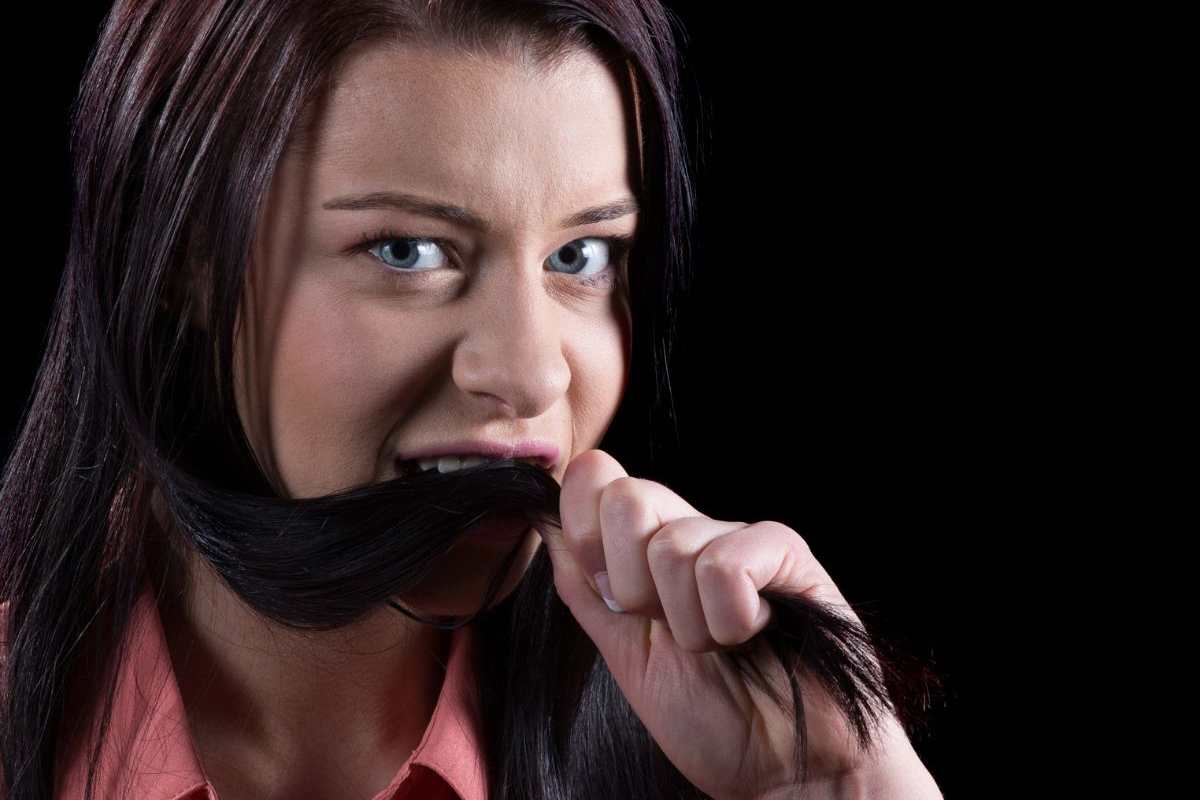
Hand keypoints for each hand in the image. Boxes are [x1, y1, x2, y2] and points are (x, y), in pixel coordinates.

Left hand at [537, 449, 937, 799]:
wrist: (783, 773)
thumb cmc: (713, 719)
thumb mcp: (624, 652)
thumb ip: (584, 587)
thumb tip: (544, 520)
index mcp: (650, 548)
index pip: (595, 481)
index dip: (583, 532)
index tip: (613, 598)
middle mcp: (695, 531)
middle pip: (626, 499)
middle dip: (633, 587)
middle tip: (671, 630)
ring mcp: (742, 538)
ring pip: (673, 546)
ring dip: (688, 624)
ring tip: (720, 648)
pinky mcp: (789, 555)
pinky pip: (726, 565)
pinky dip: (729, 619)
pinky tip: (753, 635)